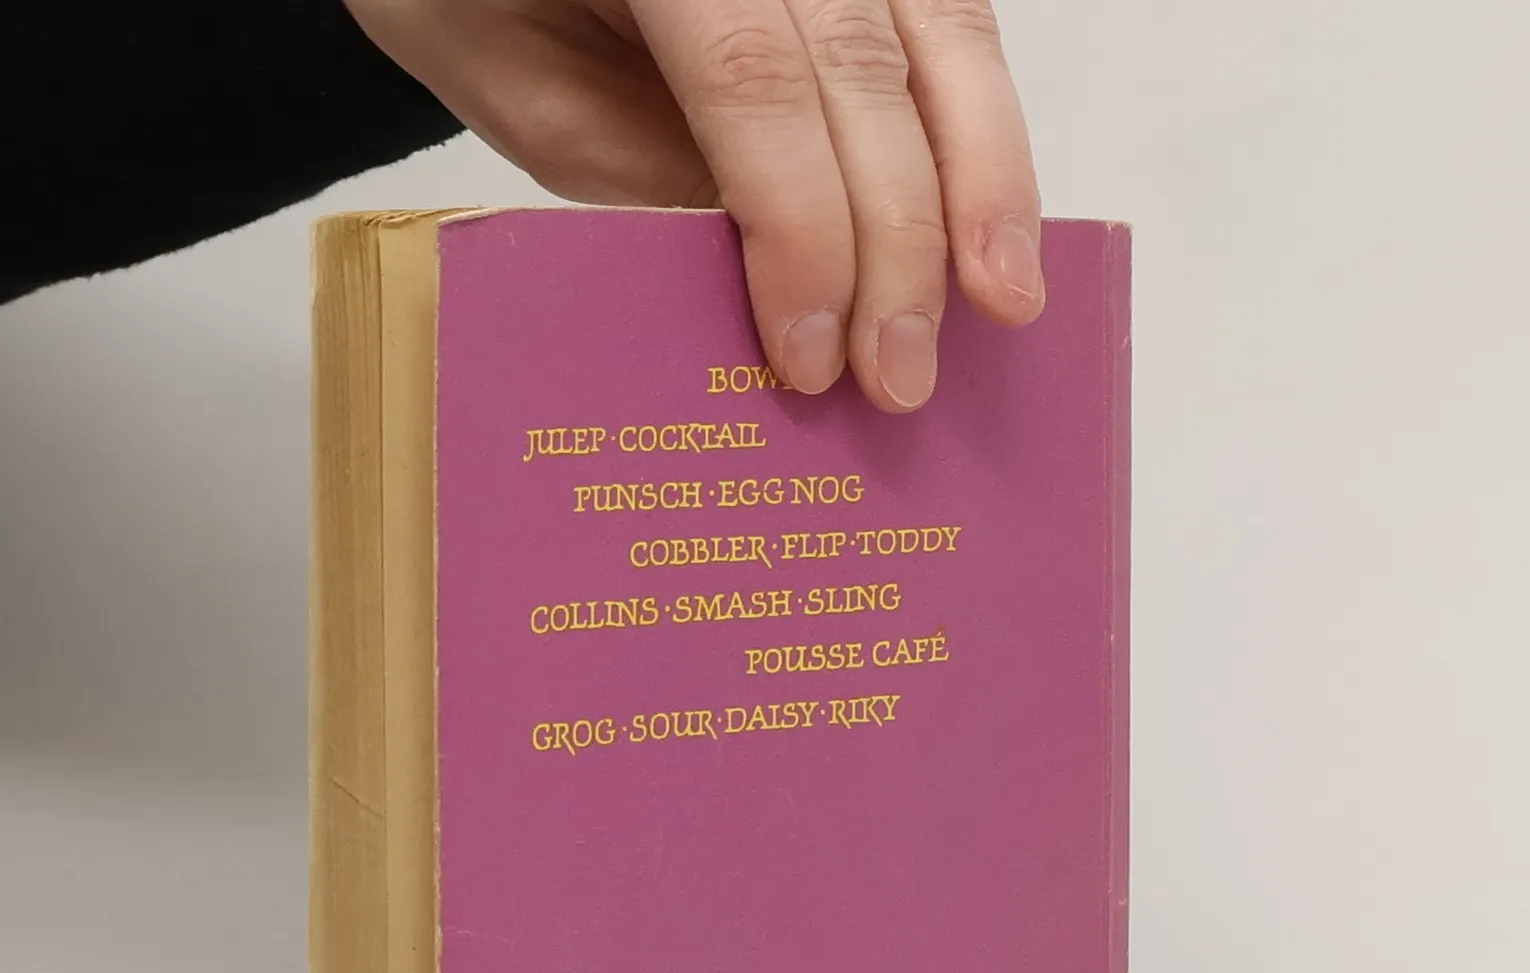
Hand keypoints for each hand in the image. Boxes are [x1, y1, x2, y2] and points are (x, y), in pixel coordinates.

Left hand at [342, 0, 1043, 411]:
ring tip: (1005, 301)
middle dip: (901, 240)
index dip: (802, 227)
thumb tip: (769, 291)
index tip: (815, 358)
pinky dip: (983, 128)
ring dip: (986, 180)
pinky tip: (997, 225)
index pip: (753, 80)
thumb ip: (638, 172)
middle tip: (903, 378)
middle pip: (866, 68)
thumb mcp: (524, 91)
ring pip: (945, 31)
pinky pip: (949, 19)